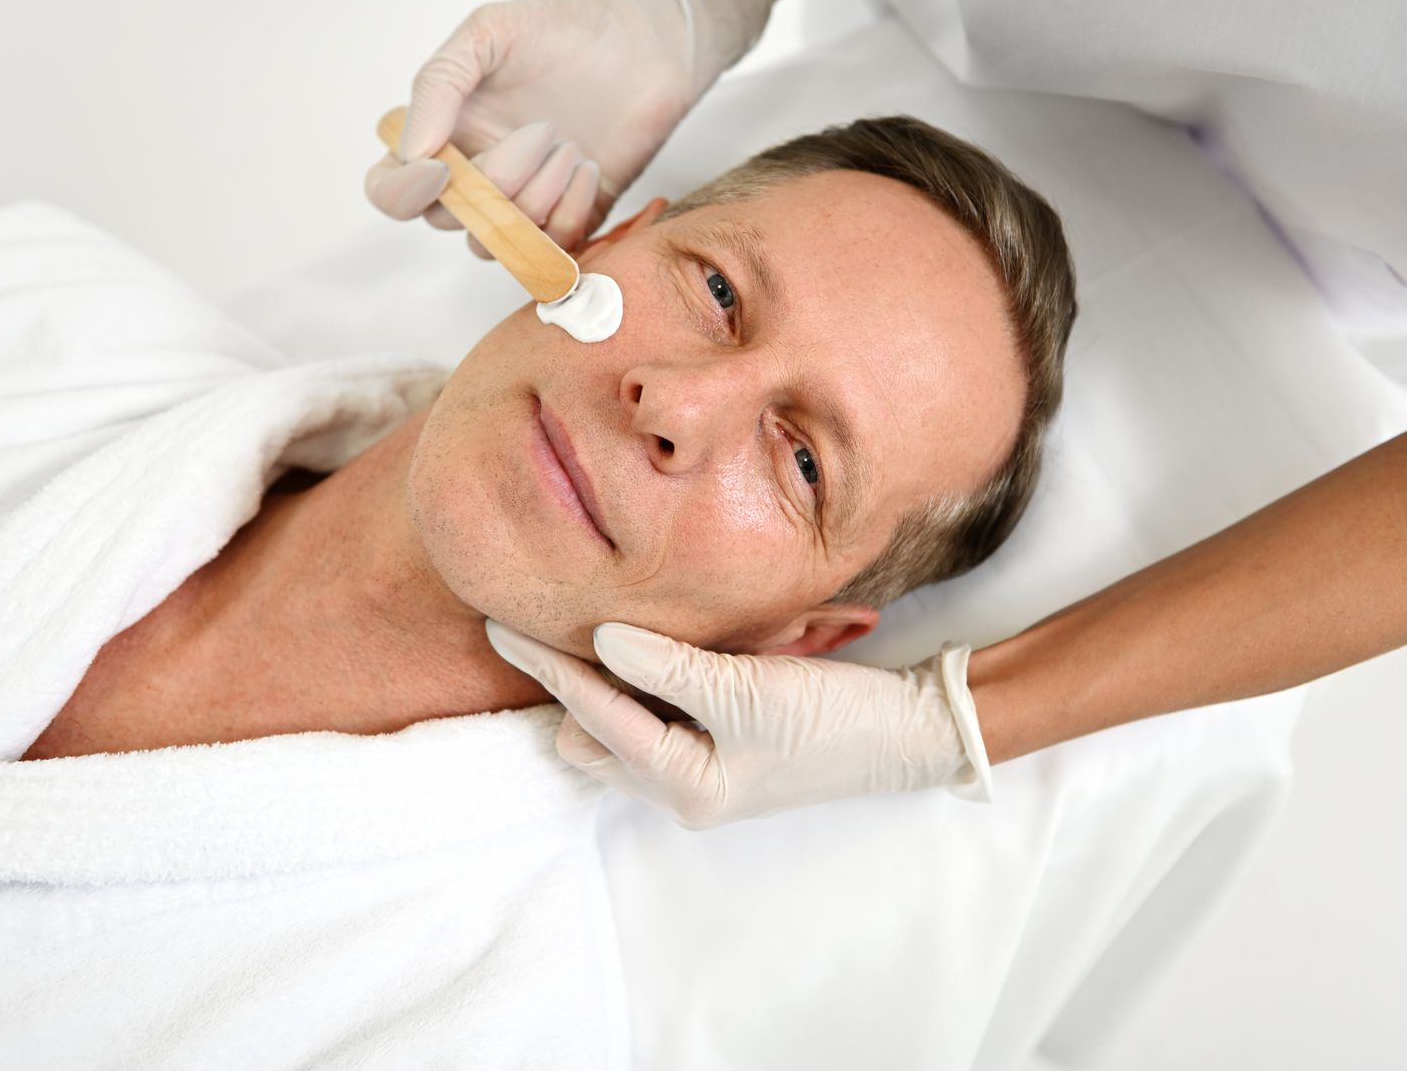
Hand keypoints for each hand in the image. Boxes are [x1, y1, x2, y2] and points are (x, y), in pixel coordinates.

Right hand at [363, 0, 771, 255]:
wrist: (648, 43)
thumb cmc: (566, 29)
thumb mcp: (489, 32)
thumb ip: (438, 84)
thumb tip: (412, 151)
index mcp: (445, 132)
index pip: (391, 190)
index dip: (404, 193)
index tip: (445, 167)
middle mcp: (477, 175)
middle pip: (448, 220)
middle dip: (494, 183)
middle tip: (540, 131)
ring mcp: (524, 202)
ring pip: (499, 242)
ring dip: (536, 198)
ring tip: (571, 146)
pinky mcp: (571, 220)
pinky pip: (552, 250)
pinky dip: (570, 212)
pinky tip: (592, 167)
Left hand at [485, 620, 988, 827]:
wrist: (907, 731)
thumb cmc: (833, 718)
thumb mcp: (749, 689)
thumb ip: (670, 667)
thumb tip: (602, 639)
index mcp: (683, 785)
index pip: (594, 714)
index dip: (547, 666)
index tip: (499, 625)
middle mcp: (680, 787)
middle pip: (588, 736)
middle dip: (576, 685)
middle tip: (574, 620)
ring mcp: (698, 769)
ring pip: (618, 727)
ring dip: (615, 682)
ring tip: (637, 633)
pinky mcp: (717, 744)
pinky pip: (655, 714)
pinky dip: (648, 680)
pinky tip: (663, 645)